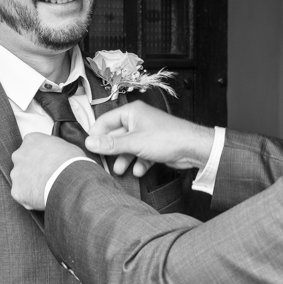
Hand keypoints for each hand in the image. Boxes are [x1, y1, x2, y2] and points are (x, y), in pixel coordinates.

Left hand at [10, 133, 87, 209]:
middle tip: (47, 177)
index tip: (47, 162)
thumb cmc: (71, 162)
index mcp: (31, 140)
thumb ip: (54, 148)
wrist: (69, 181)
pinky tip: (44, 198)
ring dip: (31, 184)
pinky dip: (31, 198)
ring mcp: (16, 174)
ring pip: (22, 180)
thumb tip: (56, 154)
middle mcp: (19, 155)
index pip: (31, 146)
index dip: (41, 156)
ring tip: (48, 189)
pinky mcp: (16, 191)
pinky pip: (23, 195)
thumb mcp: (66, 146)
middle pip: (23, 163)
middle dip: (33, 170)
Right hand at [85, 103, 213, 176]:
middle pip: (116, 136)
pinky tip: (139, 171)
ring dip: (124, 159)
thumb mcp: (134, 143)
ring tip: (120, 171)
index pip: (105, 121)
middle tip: (102, 163)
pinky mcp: (154, 146)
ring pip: (128, 147)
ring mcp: (146, 133)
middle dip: (111, 151)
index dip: (96, 135)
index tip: (90, 148)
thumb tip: (90, 143)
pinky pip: (140, 154)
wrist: (193, 148)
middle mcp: (138, 121)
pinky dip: (139, 163)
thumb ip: (110, 144)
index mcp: (131, 112)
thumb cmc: (167, 138)